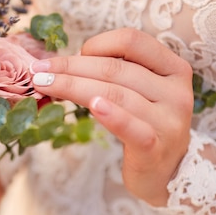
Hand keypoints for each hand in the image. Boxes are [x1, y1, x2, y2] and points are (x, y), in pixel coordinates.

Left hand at [30, 28, 193, 205]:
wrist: (166, 173)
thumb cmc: (144, 125)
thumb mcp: (139, 93)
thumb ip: (114, 73)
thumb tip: (62, 62)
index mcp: (173, 68)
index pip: (132, 41)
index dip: (96, 43)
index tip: (67, 59)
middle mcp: (177, 91)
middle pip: (116, 68)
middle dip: (71, 67)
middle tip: (38, 70)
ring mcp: (169, 120)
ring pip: (115, 94)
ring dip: (74, 87)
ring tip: (45, 85)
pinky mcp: (156, 148)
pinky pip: (131, 127)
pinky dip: (111, 115)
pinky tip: (92, 106)